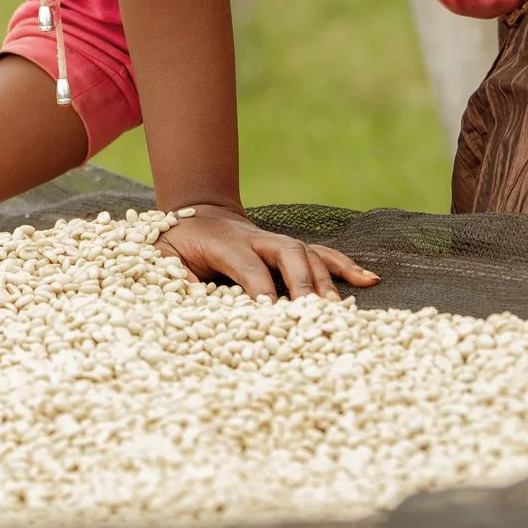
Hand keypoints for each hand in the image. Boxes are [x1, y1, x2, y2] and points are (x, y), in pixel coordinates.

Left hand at [159, 205, 379, 299]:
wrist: (196, 214)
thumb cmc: (175, 243)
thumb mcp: (159, 258)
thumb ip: (166, 277)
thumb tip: (176, 302)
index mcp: (222, 242)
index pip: (246, 265)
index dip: (259, 288)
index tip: (270, 314)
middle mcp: (255, 238)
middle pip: (287, 253)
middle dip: (301, 283)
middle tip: (311, 314)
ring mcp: (276, 242)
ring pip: (308, 254)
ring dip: (325, 281)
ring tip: (337, 310)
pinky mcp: (290, 250)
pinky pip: (321, 255)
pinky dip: (344, 267)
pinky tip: (368, 280)